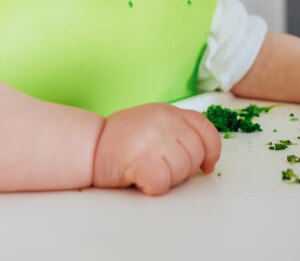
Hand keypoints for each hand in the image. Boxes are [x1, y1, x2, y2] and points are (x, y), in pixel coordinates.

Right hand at [92, 103, 221, 195]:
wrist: (88, 145)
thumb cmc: (119, 139)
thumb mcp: (153, 121)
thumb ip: (177, 130)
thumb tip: (204, 154)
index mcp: (169, 112)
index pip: (205, 129)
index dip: (211, 150)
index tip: (207, 164)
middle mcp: (165, 122)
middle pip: (195, 154)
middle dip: (185, 169)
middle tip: (163, 169)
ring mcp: (153, 140)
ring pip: (182, 170)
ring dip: (169, 179)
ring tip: (148, 171)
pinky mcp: (140, 161)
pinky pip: (162, 182)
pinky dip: (155, 186)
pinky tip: (143, 180)